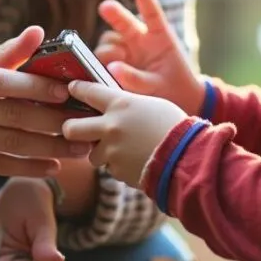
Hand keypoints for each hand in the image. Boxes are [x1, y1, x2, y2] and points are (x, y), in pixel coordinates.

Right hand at [0, 28, 87, 201]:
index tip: (67, 90)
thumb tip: (38, 31)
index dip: (35, 86)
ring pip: (8, 143)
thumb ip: (4, 55)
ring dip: (47, 148)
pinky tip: (52, 167)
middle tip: (84, 124)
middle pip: (9, 114)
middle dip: (51, 121)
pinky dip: (27, 167)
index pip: (1, 80)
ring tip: (79, 149)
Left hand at [62, 80, 187, 187]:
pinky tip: (136, 162)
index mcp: (120, 104)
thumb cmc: (175, 126)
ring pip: (92, 154)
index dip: (77, 89)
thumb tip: (113, 109)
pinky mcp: (117, 171)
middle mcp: (110, 126)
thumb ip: (127, 106)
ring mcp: (112, 151)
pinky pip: (111, 169)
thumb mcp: (150, 105)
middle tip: (77, 129)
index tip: (72, 89)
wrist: (188, 157)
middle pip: (71, 127)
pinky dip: (120, 167)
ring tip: (123, 151)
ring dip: (102, 153)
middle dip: (71, 129)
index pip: (88, 92)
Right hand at [96, 0, 203, 114]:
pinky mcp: (114, 63)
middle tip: (106, 7)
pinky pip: (100, 59)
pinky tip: (98, 72)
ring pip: (109, 42)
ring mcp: (126, 50)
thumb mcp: (159, 86)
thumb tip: (113, 68)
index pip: (151, 12)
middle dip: (114, 13)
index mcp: (160, 38)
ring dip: (107, 50)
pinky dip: (97, 64)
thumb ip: (137, 79)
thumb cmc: (172, 89)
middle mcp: (140, 40)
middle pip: (124, 22)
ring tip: (113, 63)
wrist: (171, 103)